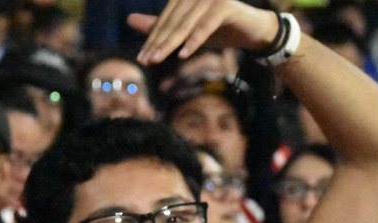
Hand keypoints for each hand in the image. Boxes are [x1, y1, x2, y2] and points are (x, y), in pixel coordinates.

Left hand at [129, 0, 279, 64]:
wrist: (249, 30)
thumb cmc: (216, 28)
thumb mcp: (185, 30)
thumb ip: (159, 25)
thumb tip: (129, 20)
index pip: (165, 20)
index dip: (152, 39)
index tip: (141, 58)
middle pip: (173, 22)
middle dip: (158, 43)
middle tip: (144, 61)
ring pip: (186, 24)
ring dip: (171, 44)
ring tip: (156, 60)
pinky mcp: (225, 6)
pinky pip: (206, 26)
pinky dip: (194, 41)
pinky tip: (183, 55)